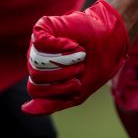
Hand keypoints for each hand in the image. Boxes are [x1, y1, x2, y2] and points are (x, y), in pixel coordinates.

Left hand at [22, 0, 129, 114]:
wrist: (112, 42)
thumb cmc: (95, 66)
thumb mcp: (76, 94)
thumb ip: (51, 104)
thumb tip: (25, 109)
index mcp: (41, 77)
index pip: (36, 91)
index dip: (59, 89)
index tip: (78, 81)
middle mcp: (36, 61)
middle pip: (37, 77)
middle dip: (63, 75)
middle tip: (80, 66)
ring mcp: (38, 44)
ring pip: (39, 61)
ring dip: (66, 60)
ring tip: (79, 54)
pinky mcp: (43, 28)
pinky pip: (40, 42)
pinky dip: (60, 45)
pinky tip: (72, 44)